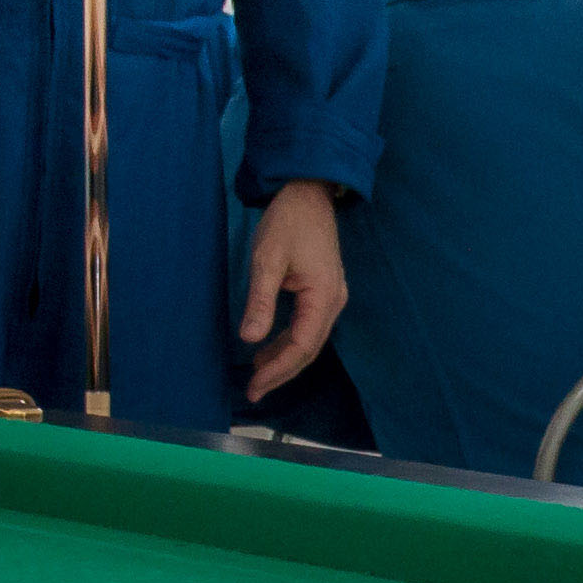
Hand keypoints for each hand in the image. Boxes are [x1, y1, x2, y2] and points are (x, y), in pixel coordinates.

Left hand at [239, 180, 347, 397]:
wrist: (308, 192)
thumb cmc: (288, 221)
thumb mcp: (267, 260)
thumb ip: (260, 301)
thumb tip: (249, 338)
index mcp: (323, 296)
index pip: (302, 345)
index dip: (278, 368)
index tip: (254, 383)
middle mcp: (333, 301)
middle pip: (309, 349)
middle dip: (281, 372)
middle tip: (253, 391)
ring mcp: (331, 297)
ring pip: (309, 340)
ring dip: (284, 359)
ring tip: (257, 375)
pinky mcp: (323, 291)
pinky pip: (308, 326)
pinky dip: (288, 341)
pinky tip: (267, 347)